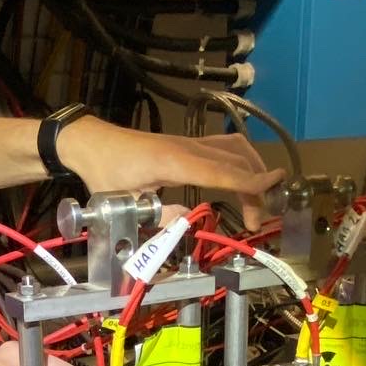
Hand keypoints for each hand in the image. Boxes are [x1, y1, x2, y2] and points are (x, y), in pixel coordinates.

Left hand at [58, 117, 284, 229]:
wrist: (91, 144)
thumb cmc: (104, 173)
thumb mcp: (125, 204)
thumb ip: (157, 216)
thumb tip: (187, 222)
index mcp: (174, 162)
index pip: (222, 171)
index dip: (251, 180)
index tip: (275, 186)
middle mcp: (188, 148)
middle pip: (236, 161)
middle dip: (255, 188)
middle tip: (257, 221)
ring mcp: (189, 143)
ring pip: (234, 148)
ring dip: (252, 170)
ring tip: (258, 199)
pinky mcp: (187, 144)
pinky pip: (224, 147)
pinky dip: (242, 160)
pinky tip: (244, 176)